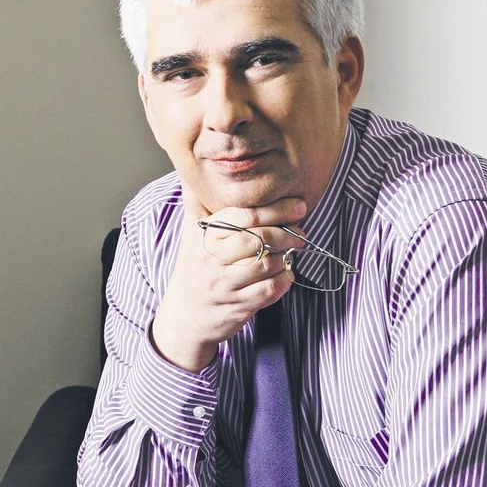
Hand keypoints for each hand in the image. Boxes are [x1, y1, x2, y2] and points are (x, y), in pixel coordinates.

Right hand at [150, 185, 306, 371]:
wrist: (185, 317)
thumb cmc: (194, 268)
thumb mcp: (190, 233)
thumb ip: (196, 201)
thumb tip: (192, 169)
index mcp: (204, 237)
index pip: (244, 216)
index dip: (276, 208)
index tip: (297, 205)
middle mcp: (213, 260)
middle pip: (258, 238)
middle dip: (287, 231)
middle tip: (301, 229)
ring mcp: (226, 285)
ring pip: (266, 264)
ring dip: (287, 255)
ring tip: (294, 249)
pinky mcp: (238, 307)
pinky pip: (268, 291)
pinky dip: (284, 280)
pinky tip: (287, 272)